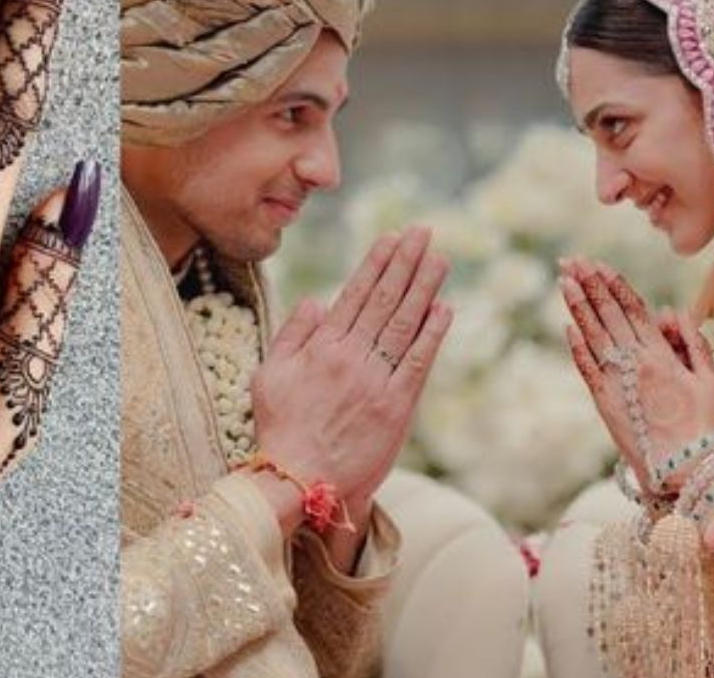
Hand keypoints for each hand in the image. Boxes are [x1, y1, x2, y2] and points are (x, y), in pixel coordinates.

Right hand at [250, 227, 451, 535]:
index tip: (392, 238)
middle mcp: (351, 358)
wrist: (301, 480)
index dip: (376, 263)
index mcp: (321, 347)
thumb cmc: (280, 428)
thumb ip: (291, 334)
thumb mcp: (268, 375)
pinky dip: (432, 334)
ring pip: (404, 324)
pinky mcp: (396, 407)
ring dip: (424, 288)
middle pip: (384, 300)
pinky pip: (418, 362)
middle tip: (423, 233)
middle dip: (405, 263)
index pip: (355, 294)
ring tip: (439, 258)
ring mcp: (376, 382)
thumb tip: (316, 301)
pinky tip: (445, 308)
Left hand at [559, 257, 713, 494]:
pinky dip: (576, 344)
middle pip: (608, 314)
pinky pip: (585, 367)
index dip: (614, 285)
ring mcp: (616, 381)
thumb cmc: (702, 424)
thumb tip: (668, 310)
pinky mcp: (602, 401)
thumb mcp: (708, 379)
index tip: (599, 264)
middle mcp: (635, 362)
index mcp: (662, 354)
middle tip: (571, 260)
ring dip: (577, 305)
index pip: (633, 309)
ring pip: (592, 334)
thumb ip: (692, 341)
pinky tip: (567, 325)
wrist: (684, 467)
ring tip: (564, 280)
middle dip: (589, 284)